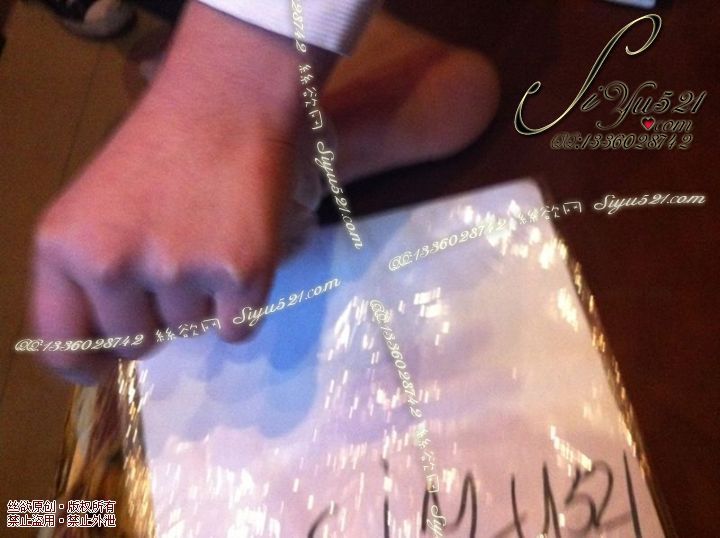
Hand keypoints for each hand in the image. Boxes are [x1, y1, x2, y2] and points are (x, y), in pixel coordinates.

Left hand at [30, 2, 336, 383]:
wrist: (227, 103)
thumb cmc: (157, 152)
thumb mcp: (93, 208)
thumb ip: (88, 274)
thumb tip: (113, 347)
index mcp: (63, 247)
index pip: (62, 345)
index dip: (86, 365)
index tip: (104, 367)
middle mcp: (113, 265)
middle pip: (137, 345)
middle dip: (156, 319)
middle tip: (176, 264)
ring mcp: (180, 271)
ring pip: (192, 331)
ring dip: (202, 303)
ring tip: (210, 242)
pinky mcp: (242, 272)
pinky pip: (237, 331)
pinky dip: (241, 309)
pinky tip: (239, 259)